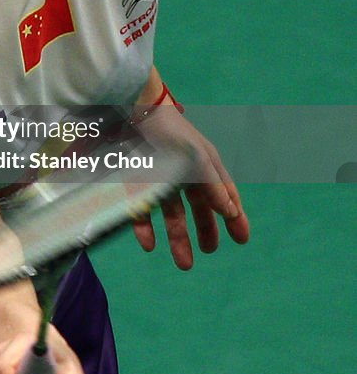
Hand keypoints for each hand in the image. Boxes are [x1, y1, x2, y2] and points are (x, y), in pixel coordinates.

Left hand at [129, 104, 250, 268]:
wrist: (131, 109)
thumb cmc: (169, 130)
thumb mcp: (197, 157)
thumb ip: (213, 184)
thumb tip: (231, 212)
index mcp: (203, 164)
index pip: (224, 194)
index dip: (234, 216)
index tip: (242, 240)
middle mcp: (183, 172)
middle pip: (198, 207)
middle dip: (205, 230)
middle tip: (209, 252)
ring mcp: (159, 177)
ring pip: (172, 213)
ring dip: (178, 238)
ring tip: (183, 264)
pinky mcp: (135, 181)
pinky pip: (142, 208)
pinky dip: (146, 227)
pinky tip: (149, 245)